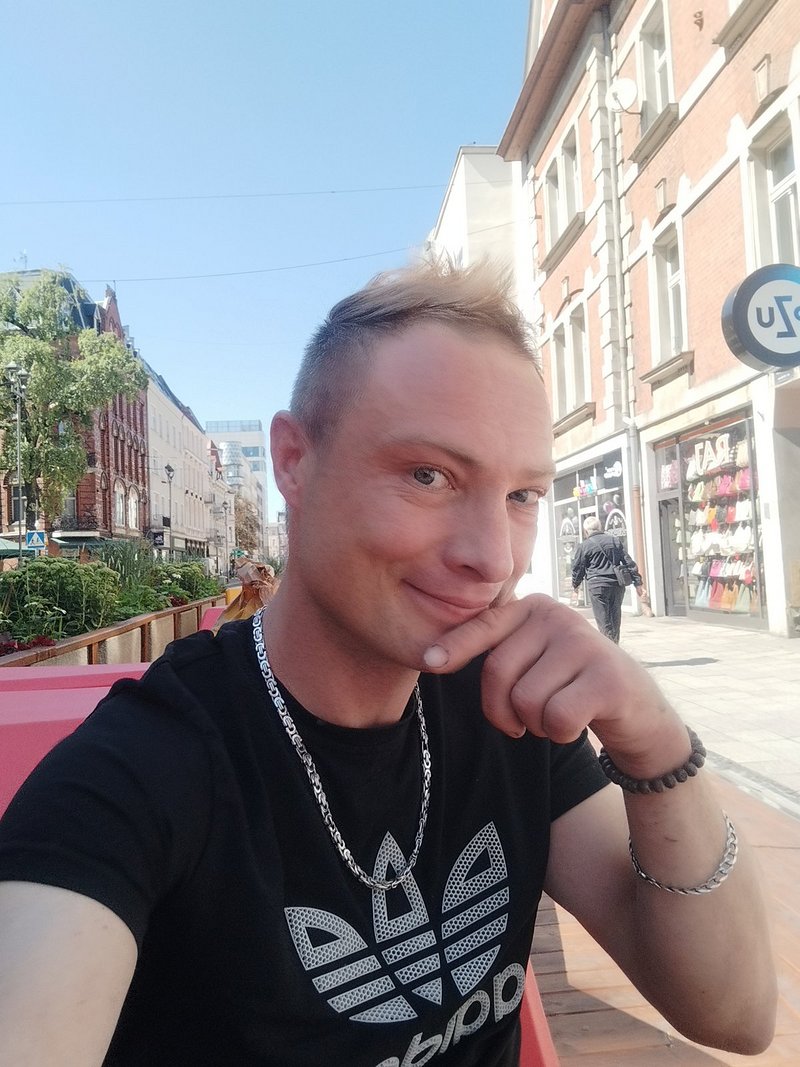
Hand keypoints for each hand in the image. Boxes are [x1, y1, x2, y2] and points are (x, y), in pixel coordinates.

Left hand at [423, 594, 686, 774]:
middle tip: (523, 722)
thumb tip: (434, 657)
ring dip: (537, 724)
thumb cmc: (571, 685)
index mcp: (535, 608)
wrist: (636, 710)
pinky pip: (556, 718)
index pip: (485, 626)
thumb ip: (498, 650)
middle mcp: (558, 616)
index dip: (455, 646)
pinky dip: (560, 733)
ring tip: (559, 713)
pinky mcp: (608, 677)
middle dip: (502, 711)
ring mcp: (585, 643)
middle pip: (498, 672)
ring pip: (526, 700)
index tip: (428, 663)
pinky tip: (580, 721)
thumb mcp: (534, 658)